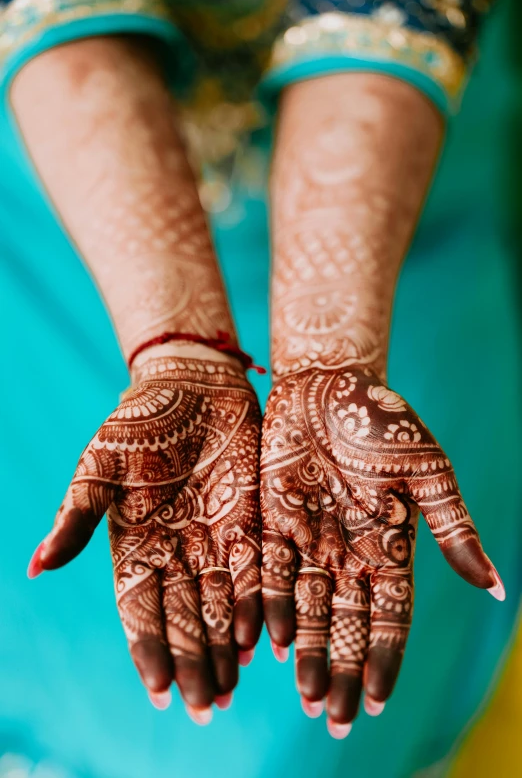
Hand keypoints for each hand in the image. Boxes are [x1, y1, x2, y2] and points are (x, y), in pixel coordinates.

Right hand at [30, 353, 261, 717]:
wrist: (193, 383)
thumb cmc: (138, 420)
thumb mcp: (100, 464)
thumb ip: (77, 516)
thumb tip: (37, 569)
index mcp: (135, 545)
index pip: (141, 610)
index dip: (150, 651)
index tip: (162, 691)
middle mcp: (175, 552)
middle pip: (184, 619)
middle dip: (194, 664)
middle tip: (207, 707)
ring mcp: (213, 540)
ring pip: (220, 606)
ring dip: (225, 649)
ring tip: (232, 689)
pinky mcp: (248, 522)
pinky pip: (255, 572)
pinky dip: (259, 605)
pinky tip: (264, 638)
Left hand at [261, 366, 502, 732]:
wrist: (328, 381)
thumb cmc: (384, 421)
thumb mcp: (428, 473)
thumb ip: (454, 529)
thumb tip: (496, 588)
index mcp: (389, 545)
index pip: (390, 616)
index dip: (385, 658)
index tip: (378, 700)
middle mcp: (348, 552)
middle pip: (348, 625)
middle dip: (344, 671)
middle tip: (337, 720)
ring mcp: (309, 539)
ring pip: (308, 609)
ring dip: (308, 652)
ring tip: (307, 695)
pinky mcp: (272, 521)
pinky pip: (267, 574)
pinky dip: (267, 608)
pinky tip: (265, 642)